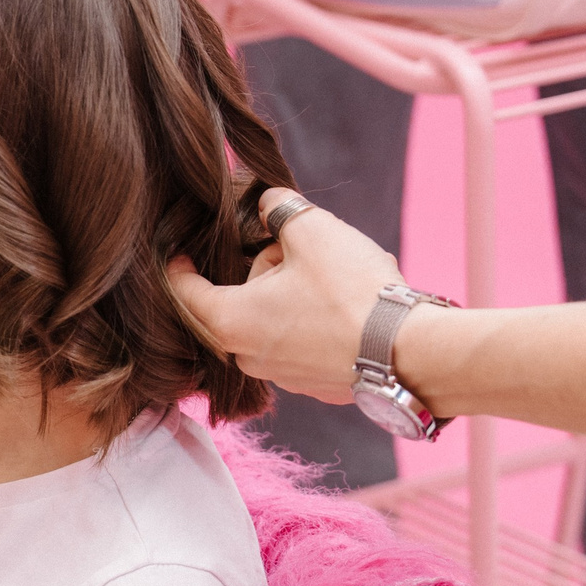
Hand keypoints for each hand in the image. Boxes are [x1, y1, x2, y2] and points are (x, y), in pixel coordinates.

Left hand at [166, 190, 397, 404]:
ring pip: (269, 321)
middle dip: (260, 271)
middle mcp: (245, 356)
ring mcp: (280, 375)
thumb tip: (268, 201)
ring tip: (328, 275)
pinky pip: (299, 343)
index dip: (178, 265)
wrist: (407, 351)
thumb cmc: (351, 292)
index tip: (178, 249)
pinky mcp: (312, 384)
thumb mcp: (312, 231)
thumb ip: (280, 210)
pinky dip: (311, 322)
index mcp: (230, 321)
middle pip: (236, 302)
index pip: (185, 291)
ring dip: (289, 295)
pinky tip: (343, 306)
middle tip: (293, 250)